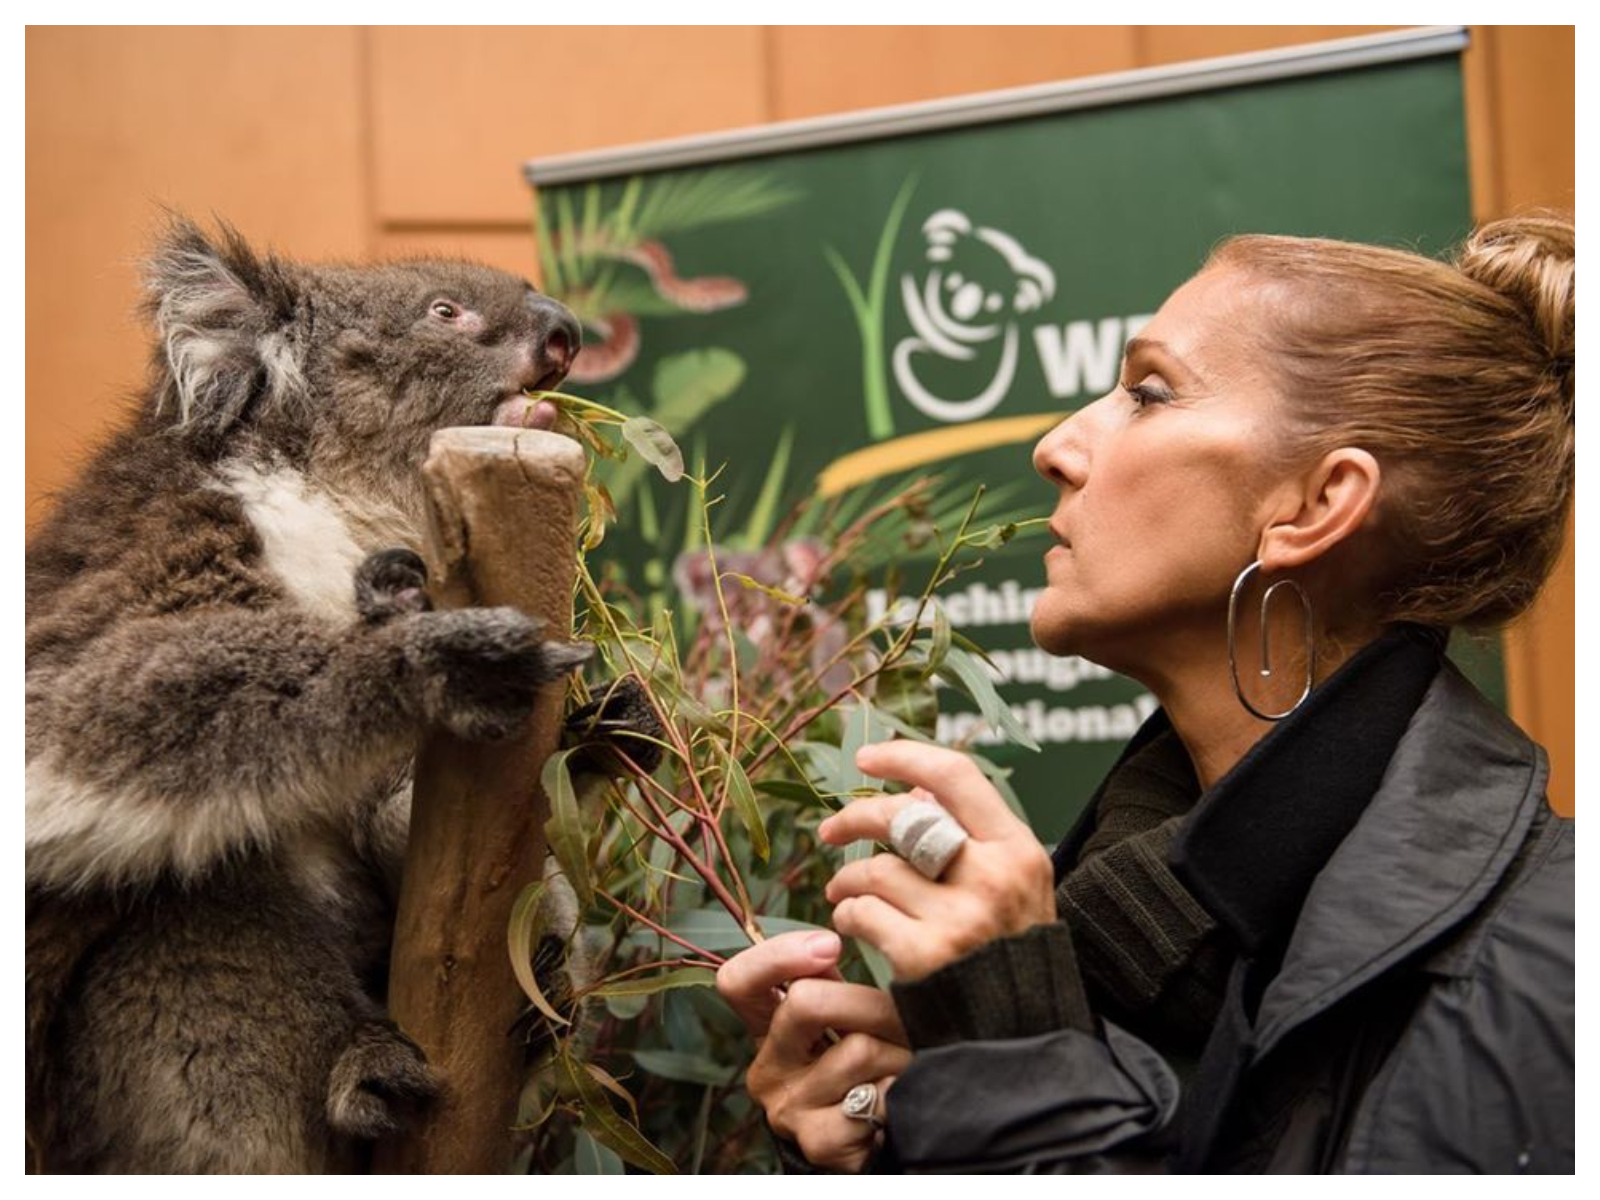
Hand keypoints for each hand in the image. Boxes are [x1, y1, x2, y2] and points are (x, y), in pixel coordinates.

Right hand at [717, 930, 910, 1171]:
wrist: (869, 1141)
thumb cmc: (859, 1064)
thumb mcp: (840, 1016)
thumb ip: (829, 980)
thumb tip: (830, 940)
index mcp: (765, 1027)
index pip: (738, 981)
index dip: (779, 955)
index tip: (831, 944)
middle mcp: (767, 1067)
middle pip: (807, 1002)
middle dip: (871, 1002)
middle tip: (902, 1014)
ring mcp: (787, 1108)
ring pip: (857, 1049)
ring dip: (899, 1051)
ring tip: (908, 1060)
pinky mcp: (817, 1142)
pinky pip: (874, 1096)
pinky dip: (899, 1091)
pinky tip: (897, 1097)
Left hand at [820, 740, 1056, 981]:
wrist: (1020, 1039)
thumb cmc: (1009, 956)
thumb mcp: (1014, 887)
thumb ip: (973, 838)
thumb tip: (917, 792)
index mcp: (1019, 850)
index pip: (957, 776)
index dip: (905, 757)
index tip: (867, 759)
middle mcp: (993, 877)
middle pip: (903, 817)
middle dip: (855, 818)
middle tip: (829, 831)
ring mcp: (959, 917)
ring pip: (875, 869)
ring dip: (848, 878)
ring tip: (842, 892)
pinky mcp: (923, 956)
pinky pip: (862, 913)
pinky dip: (847, 915)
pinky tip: (852, 925)